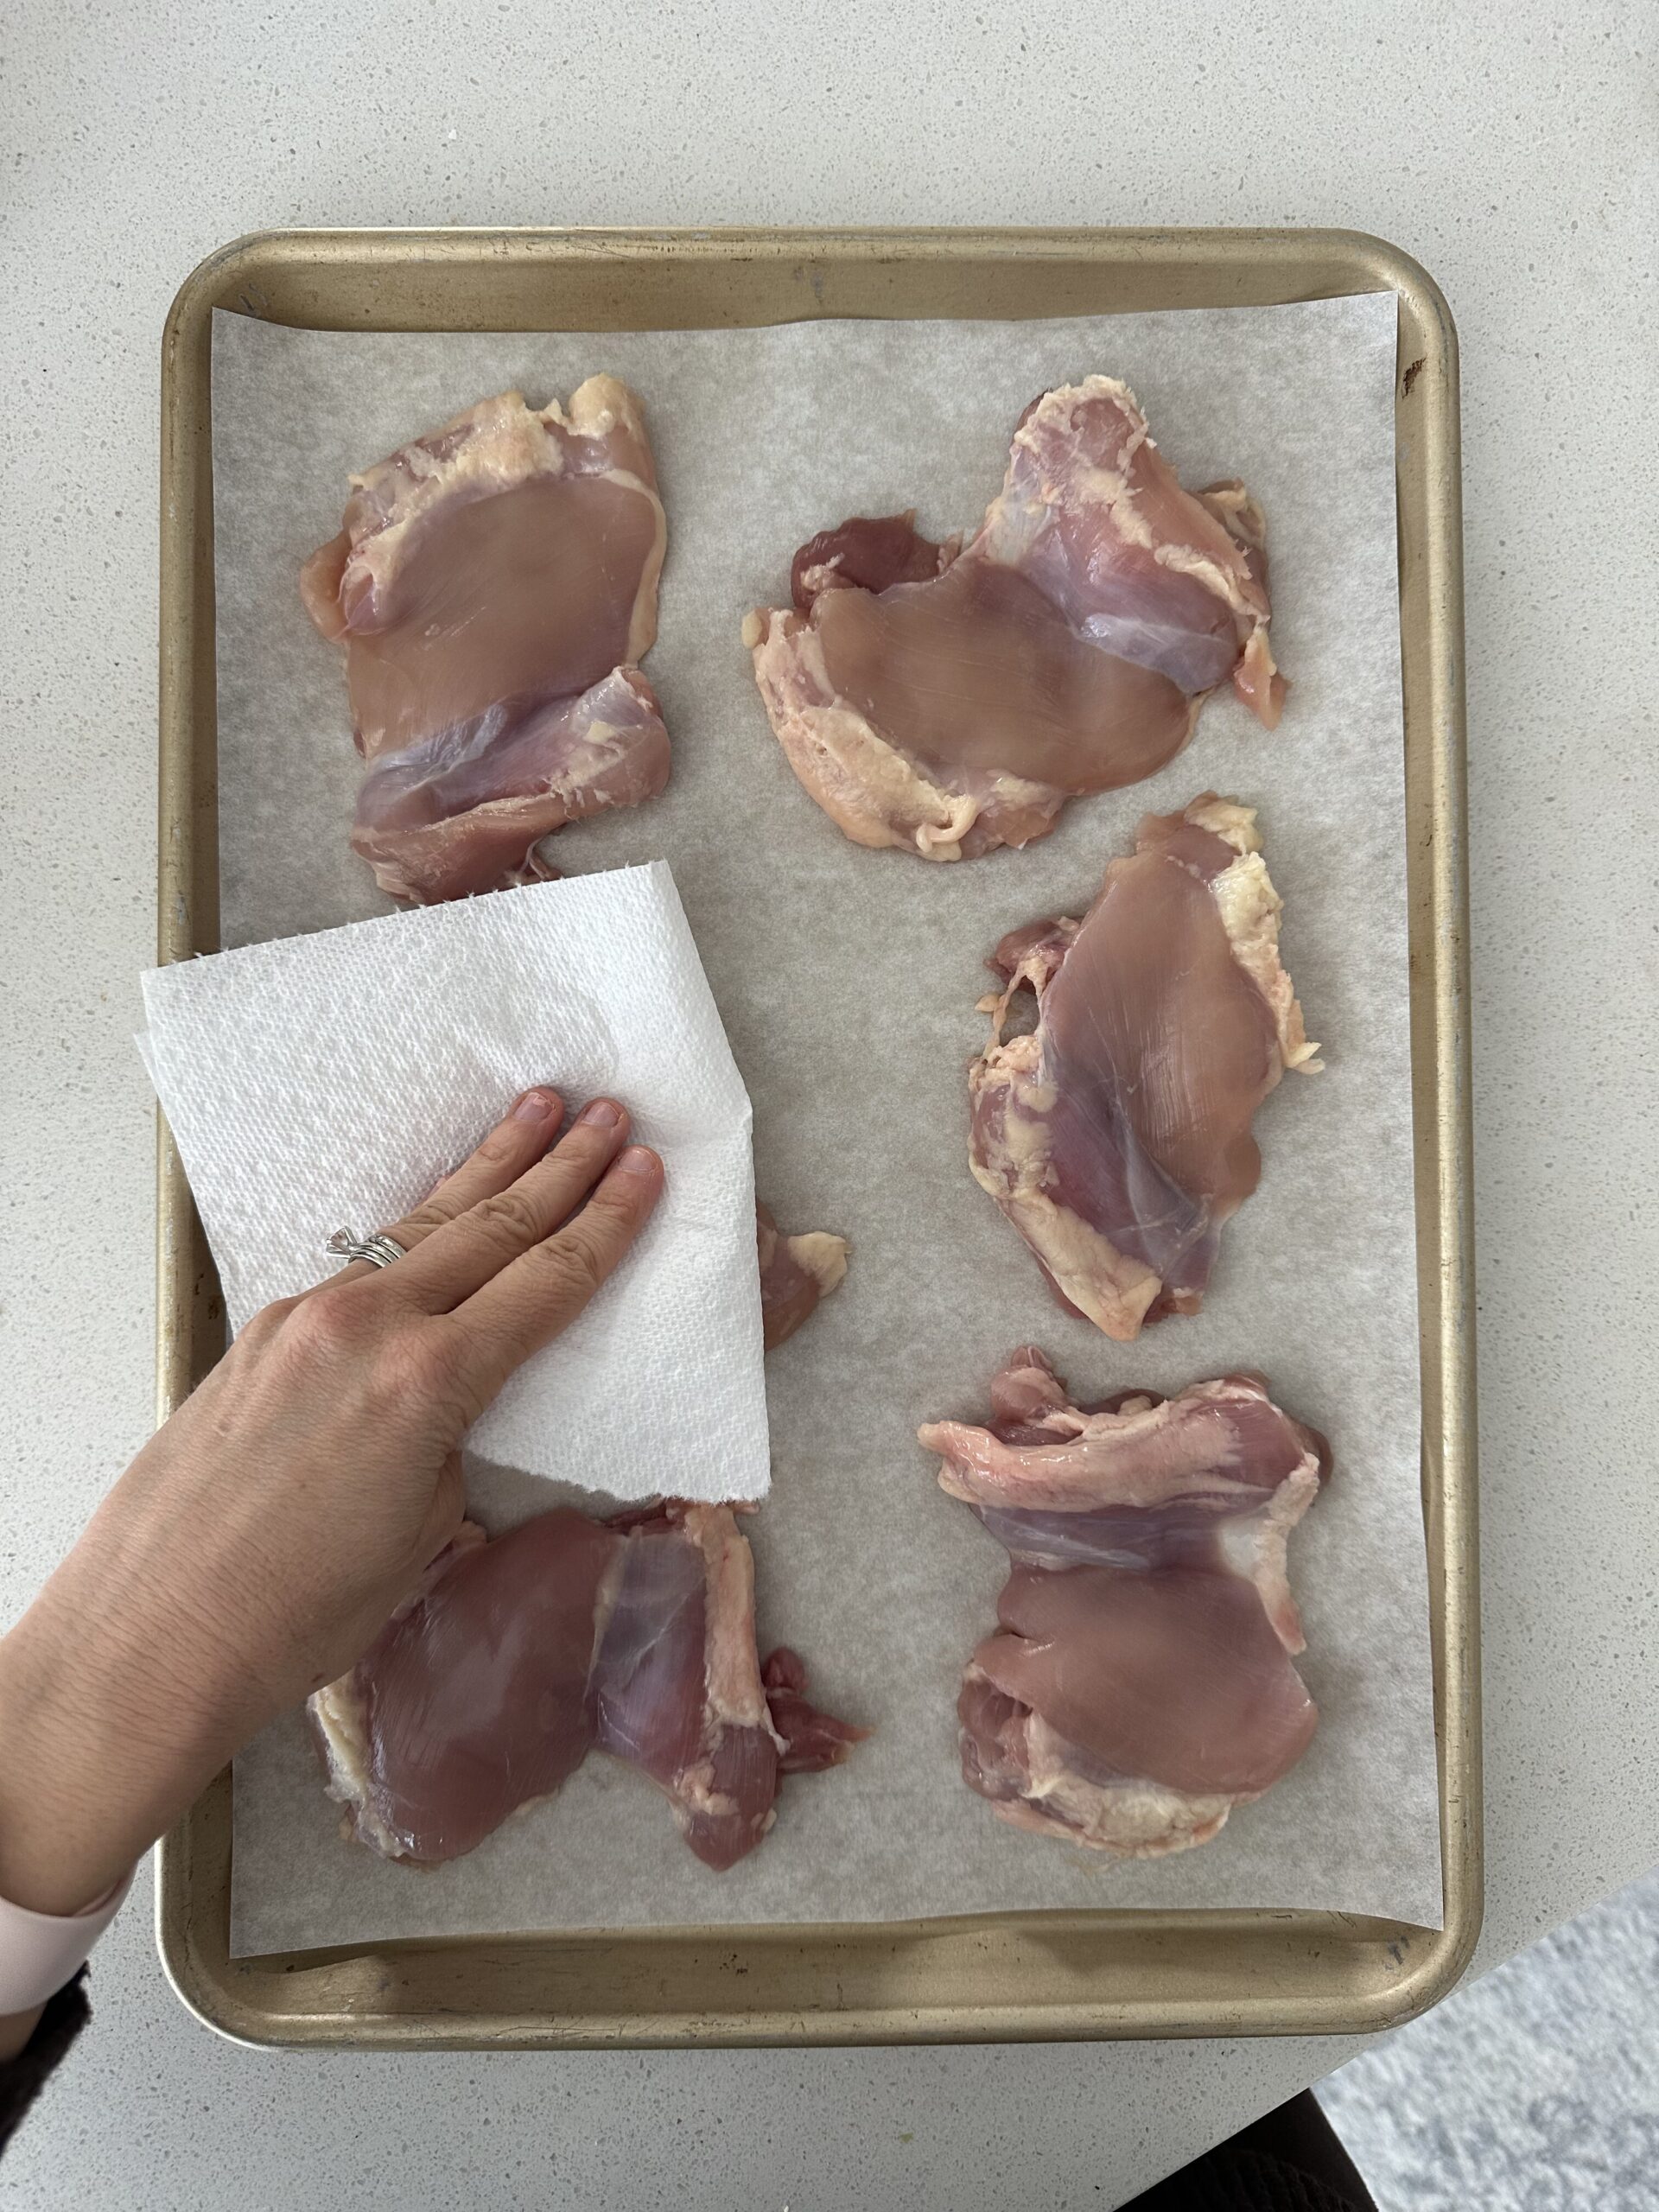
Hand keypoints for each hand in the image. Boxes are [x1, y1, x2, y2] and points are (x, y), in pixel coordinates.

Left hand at [0, 1089, 662, 1924]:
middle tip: (613, 1113)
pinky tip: (442, 1208)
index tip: (646, 1171)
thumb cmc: (300, 1613)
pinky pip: (363, 1262)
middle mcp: (369, 1326)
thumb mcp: (424, 1531)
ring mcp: (307, 1318)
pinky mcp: (264, 1333)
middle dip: (561, 1167)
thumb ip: (454, 1443)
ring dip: (490, 1167)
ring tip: (537, 1107)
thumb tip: (452, 1409)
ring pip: (421, 1226)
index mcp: (429, 1380)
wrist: (154, 1631)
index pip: (544, 1283)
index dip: (606, 1225)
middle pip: (491, 1228)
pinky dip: (419, 1226)